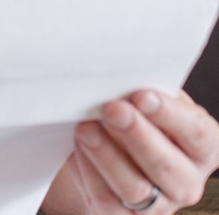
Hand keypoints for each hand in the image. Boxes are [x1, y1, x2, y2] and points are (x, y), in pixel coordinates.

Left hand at [66, 89, 218, 212]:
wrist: (111, 149)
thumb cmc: (136, 116)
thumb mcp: (148, 102)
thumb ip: (143, 94)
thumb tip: (120, 78)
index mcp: (201, 147)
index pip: (197, 134)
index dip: (170, 115)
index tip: (142, 96)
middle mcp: (186, 181)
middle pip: (166, 166)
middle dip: (136, 135)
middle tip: (112, 109)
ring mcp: (158, 205)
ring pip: (135, 187)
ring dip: (107, 155)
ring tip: (86, 127)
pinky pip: (106, 199)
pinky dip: (89, 171)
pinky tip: (79, 148)